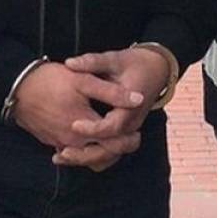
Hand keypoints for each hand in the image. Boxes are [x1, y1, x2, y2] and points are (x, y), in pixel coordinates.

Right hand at [9, 62, 144, 160]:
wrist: (18, 86)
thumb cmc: (51, 81)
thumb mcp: (83, 80)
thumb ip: (112, 92)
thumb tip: (138, 99)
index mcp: (84, 126)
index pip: (114, 145)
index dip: (129, 141)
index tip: (136, 132)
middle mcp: (72, 141)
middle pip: (102, 156)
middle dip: (118, 149)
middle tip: (130, 138)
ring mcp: (60, 143)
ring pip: (86, 159)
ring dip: (101, 153)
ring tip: (112, 140)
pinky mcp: (51, 142)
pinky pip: (72, 154)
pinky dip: (84, 152)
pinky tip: (90, 141)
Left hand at [56, 48, 170, 170]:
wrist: (156, 70)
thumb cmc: (134, 63)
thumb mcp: (114, 58)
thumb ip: (92, 62)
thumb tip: (69, 63)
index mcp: (132, 106)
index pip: (113, 126)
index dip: (93, 129)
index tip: (73, 124)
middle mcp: (132, 123)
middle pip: (112, 148)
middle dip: (86, 153)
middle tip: (62, 151)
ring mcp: (129, 131)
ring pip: (110, 154)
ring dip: (87, 158)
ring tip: (60, 156)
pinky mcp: (124, 134)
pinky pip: (109, 152)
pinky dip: (91, 156)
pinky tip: (69, 151)